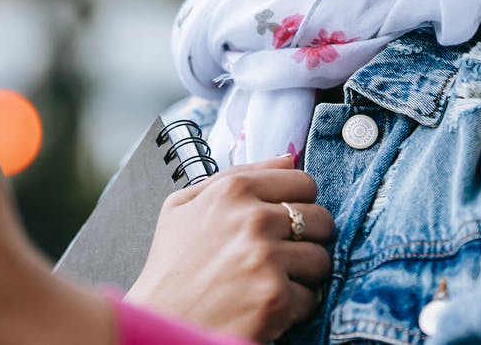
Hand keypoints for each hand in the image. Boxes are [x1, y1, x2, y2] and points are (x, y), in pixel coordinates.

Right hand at [125, 156, 333, 342]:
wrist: (160, 322)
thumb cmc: (171, 266)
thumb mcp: (184, 206)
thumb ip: (236, 175)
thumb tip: (288, 159)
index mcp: (231, 191)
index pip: (304, 181)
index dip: (298, 202)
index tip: (284, 221)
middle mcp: (252, 219)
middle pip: (321, 218)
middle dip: (307, 238)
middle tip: (280, 254)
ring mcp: (265, 259)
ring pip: (321, 259)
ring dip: (302, 274)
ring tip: (269, 280)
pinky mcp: (275, 297)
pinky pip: (311, 296)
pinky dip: (293, 306)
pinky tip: (263, 304)